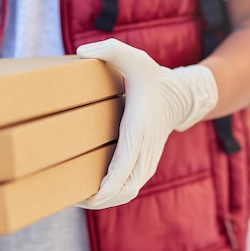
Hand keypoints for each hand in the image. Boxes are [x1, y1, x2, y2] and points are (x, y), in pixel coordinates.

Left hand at [75, 39, 217, 208]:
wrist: (179, 96)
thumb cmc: (152, 77)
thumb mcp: (134, 57)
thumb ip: (109, 49)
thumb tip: (80, 52)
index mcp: (139, 129)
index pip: (123, 169)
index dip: (105, 187)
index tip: (85, 195)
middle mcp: (145, 150)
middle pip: (124, 190)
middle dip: (98, 201)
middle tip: (70, 198)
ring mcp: (147, 160)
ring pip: (127, 193)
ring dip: (104, 201)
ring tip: (76, 198)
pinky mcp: (146, 164)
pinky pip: (129, 188)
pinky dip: (113, 195)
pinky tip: (92, 192)